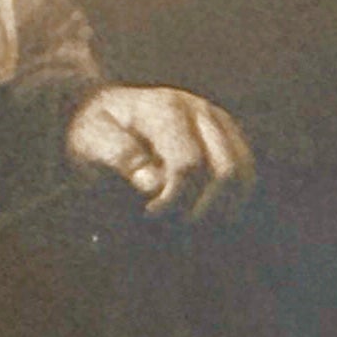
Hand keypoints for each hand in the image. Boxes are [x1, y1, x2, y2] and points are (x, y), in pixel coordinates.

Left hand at [66, 84, 253, 216]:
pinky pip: (245, 172)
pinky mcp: (227, 133)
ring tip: (191, 222)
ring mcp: (218, 120)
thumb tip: (153, 184)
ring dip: (223, 207)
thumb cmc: (95, 130)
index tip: (151, 216)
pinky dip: (231, 198)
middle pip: (227, 171)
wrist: (106, 109)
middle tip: (176, 227)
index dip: (174, 201)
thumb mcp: (91, 140)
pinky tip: (205, 211)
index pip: (189, 166)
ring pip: (243, 173)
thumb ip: (118, 157)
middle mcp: (199, 109)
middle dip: (204, 209)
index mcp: (165, 108)